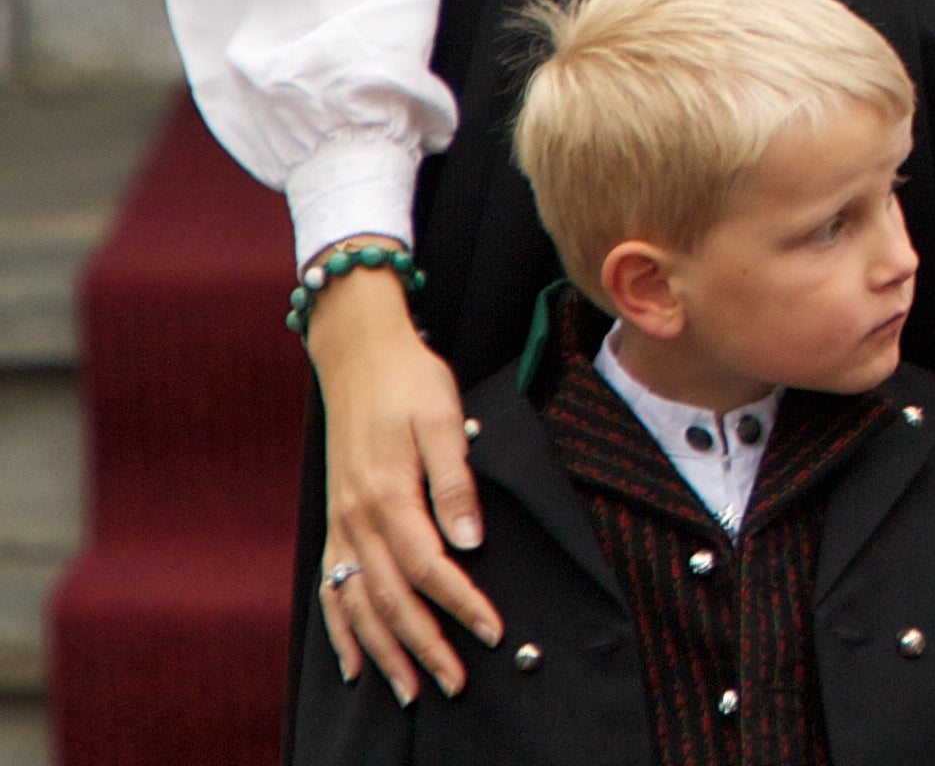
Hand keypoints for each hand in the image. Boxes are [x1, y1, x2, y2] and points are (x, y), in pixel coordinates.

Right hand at [304, 256, 501, 698]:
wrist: (359, 354)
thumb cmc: (410, 382)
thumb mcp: (443, 419)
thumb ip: (455, 483)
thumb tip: (469, 542)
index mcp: (388, 497)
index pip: (430, 568)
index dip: (461, 605)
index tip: (492, 633)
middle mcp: (356, 520)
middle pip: (391, 599)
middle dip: (424, 646)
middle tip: (456, 683)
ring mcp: (340, 526)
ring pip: (357, 605)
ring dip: (383, 652)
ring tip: (408, 691)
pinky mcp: (335, 524)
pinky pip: (331, 590)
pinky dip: (341, 632)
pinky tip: (353, 663)